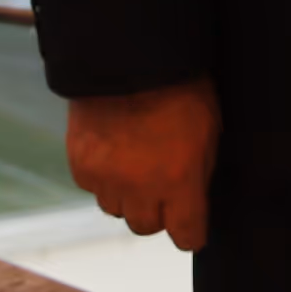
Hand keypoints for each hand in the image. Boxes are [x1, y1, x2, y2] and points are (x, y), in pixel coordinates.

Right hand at [66, 77, 219, 250]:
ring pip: (116, 210)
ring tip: (137, 164)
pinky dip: (103, 179)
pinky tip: (114, 151)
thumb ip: (199, 170)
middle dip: (158, 213)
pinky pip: (93, 188)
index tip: (193, 229)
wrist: (129, 57)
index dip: (192, 233)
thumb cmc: (180, 86)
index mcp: (179, 179)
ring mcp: (106, 179)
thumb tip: (194, 196)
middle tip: (163, 188)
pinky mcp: (80, 166)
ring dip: (128, 196)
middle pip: (146, 227)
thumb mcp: (210, 128)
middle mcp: (140, 187)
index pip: (186, 234)